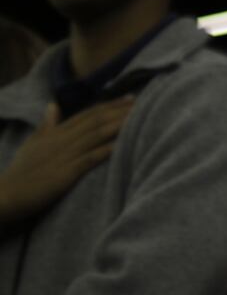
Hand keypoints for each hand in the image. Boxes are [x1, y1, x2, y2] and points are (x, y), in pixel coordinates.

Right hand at [0, 99, 130, 234]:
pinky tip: (123, 145)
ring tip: (139, 117)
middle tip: (144, 102)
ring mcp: (64, 156)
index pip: (87, 114)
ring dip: (119, 125)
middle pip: (96, 121)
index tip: (130, 98)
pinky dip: (107, 150)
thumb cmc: (20, 172)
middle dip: (120, 111)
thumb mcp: (32, 144)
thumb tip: (52, 105)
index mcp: (56, 133)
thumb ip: (46, 125)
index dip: (109, 105)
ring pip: (96, 135)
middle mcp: (62, 140)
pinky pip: (90, 159)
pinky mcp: (64, 174)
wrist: (4, 196)